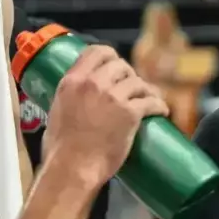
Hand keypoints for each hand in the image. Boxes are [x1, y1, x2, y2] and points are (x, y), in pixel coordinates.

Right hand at [42, 45, 168, 185]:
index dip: (111, 56)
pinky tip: (161, 111)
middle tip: (133, 88)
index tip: (116, 66)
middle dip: (130, 75)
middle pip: (121, 65)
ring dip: (146, 90)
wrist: (73, 167)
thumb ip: (69, 97)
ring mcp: (113, 97)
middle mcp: (93, 83)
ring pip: (138, 82)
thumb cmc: (61, 147)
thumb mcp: (57, 110)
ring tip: (150, 99)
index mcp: (72, 80)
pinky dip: (159, 106)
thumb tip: (76, 98)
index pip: (96, 51)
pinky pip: (151, 101)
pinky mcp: (131, 113)